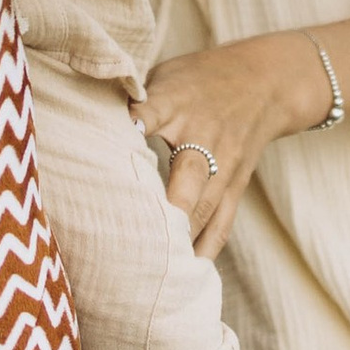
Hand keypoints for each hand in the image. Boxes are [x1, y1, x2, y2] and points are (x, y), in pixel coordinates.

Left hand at [133, 32, 328, 260]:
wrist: (265, 83)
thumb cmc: (199, 80)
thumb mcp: (166, 75)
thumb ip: (132, 100)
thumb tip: (84, 121)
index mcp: (176, 101)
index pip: (151, 112)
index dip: (134, 126)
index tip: (115, 143)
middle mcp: (202, 135)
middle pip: (188, 174)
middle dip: (168, 208)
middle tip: (135, 240)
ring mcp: (225, 163)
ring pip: (205, 207)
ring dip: (183, 239)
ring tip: (155, 271)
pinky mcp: (237, 184)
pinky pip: (223, 222)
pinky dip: (206, 248)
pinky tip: (188, 274)